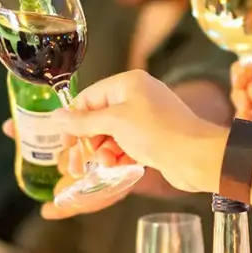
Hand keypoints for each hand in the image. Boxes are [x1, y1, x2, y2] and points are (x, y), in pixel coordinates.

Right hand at [48, 71, 225, 210]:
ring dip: (103, 153)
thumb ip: (83, 121)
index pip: (88, 98)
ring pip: (110, 136)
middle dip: (88, 142)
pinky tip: (118, 168)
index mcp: (128, 84)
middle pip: (98, 119)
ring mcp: (145, 118)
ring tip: (106, 165)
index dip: (73, 121)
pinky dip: (119, 158)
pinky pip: (125, 146)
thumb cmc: (158, 132)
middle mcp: (136, 97)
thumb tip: (55, 116)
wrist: (196, 157)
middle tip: (78, 165)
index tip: (65, 144)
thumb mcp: (114, 123)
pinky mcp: (152, 138)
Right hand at [231, 43, 251, 143]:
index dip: (246, 74)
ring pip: (249, 96)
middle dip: (243, 91)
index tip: (239, 89)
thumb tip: (249, 89)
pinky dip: (249, 118)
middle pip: (251, 77)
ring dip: (244, 107)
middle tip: (244, 108)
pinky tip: (249, 125)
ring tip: (246, 119)